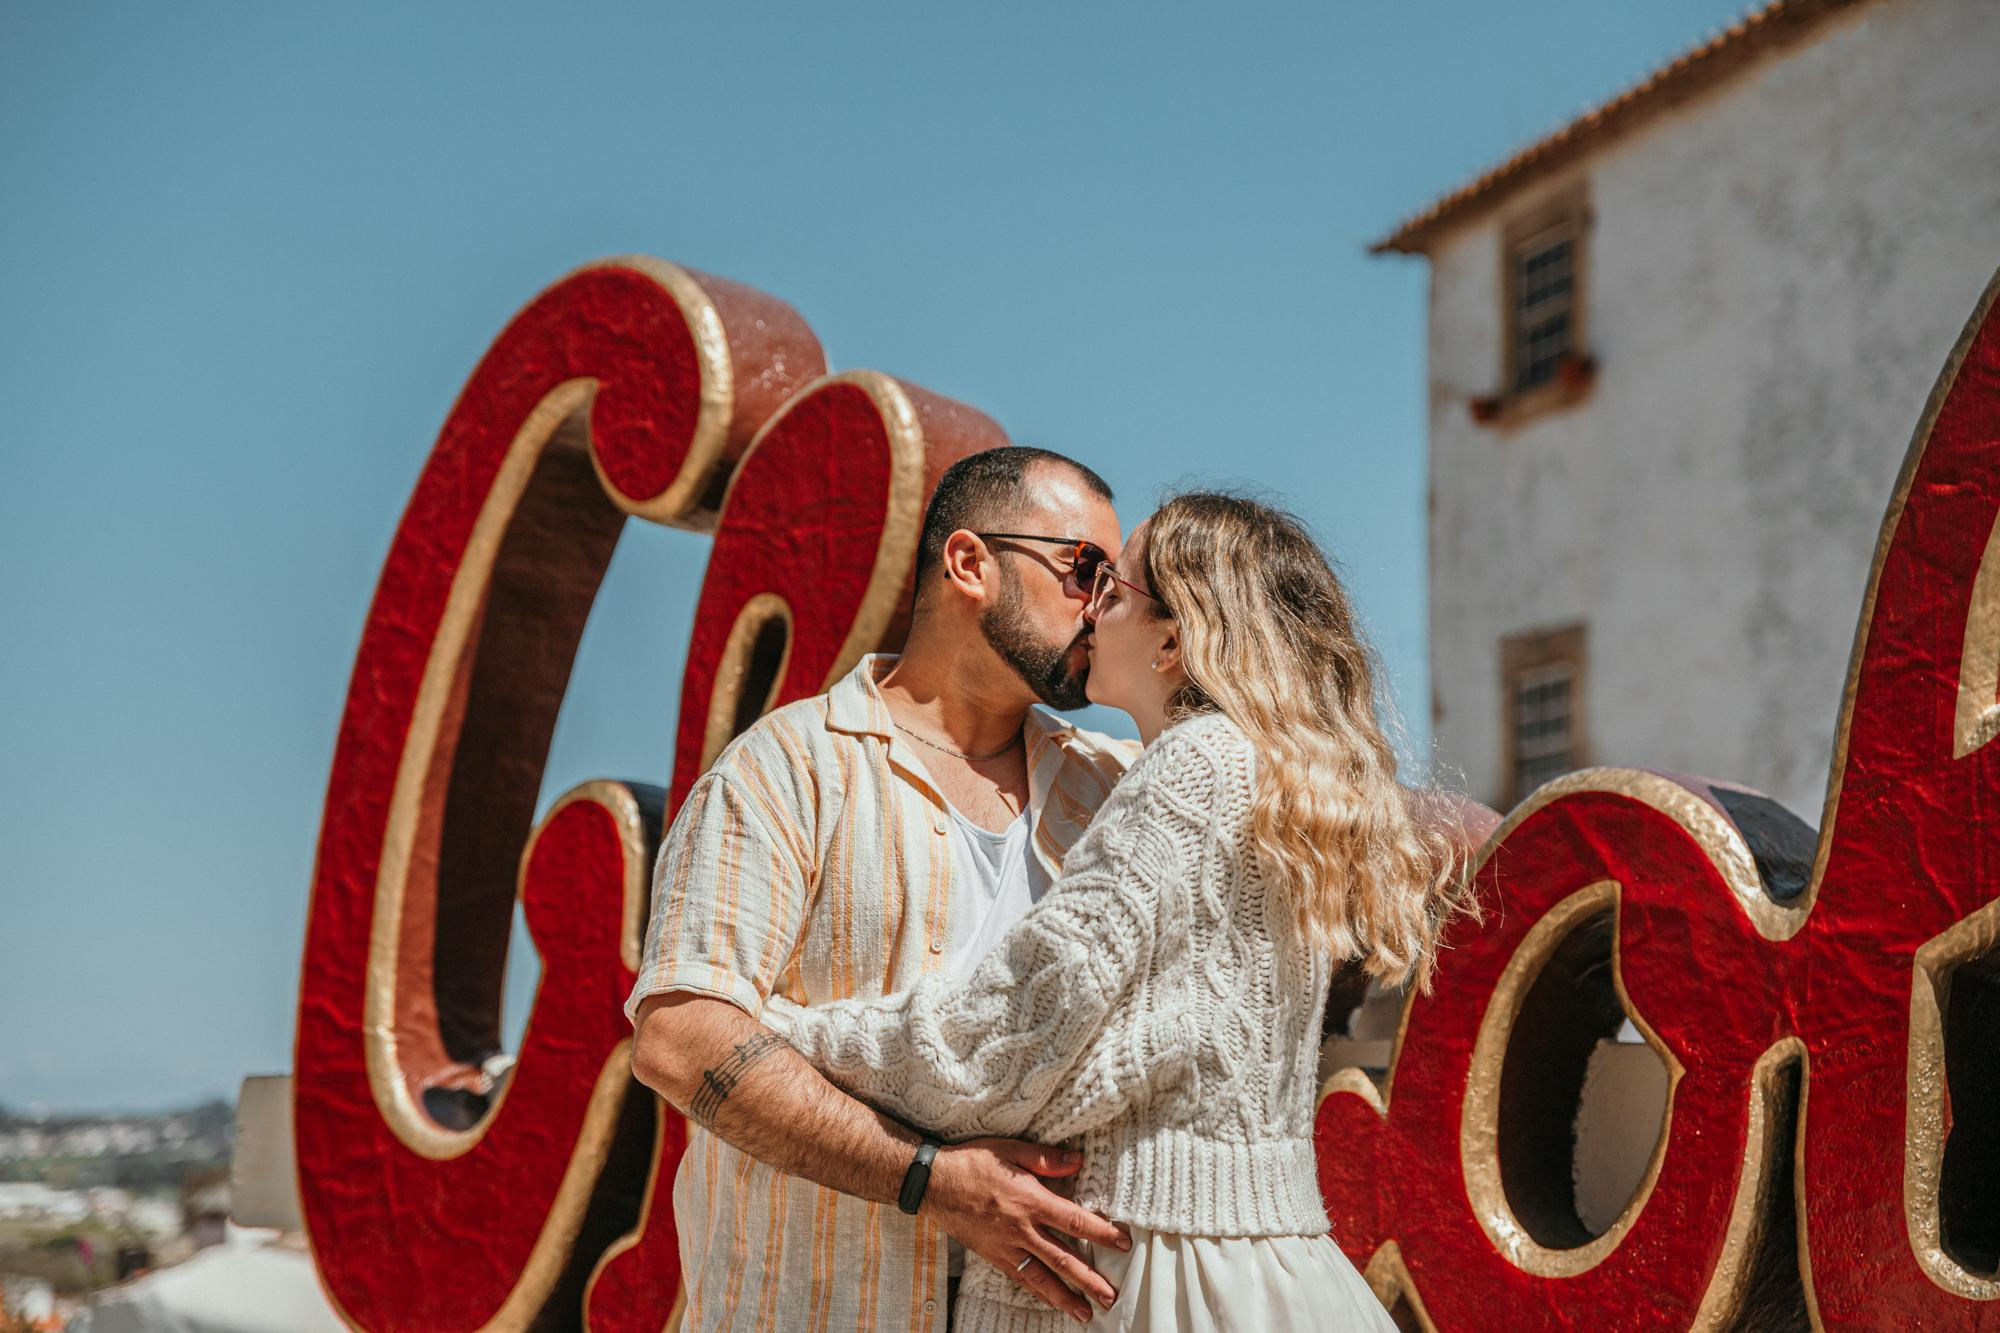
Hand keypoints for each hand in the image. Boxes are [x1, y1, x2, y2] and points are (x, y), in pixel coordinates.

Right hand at [920, 1138, 1130, 1321]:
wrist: (934, 1184)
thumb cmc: (973, 1163)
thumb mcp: (1012, 1150)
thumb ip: (1046, 1158)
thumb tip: (1079, 1160)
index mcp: (1030, 1201)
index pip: (1074, 1221)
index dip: (1101, 1233)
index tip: (1123, 1243)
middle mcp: (1022, 1229)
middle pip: (1062, 1259)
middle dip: (1089, 1280)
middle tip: (1110, 1296)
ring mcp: (1007, 1246)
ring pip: (1041, 1278)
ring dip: (1065, 1297)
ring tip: (1085, 1313)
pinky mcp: (993, 1256)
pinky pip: (1020, 1278)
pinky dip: (1038, 1292)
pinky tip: (1051, 1301)